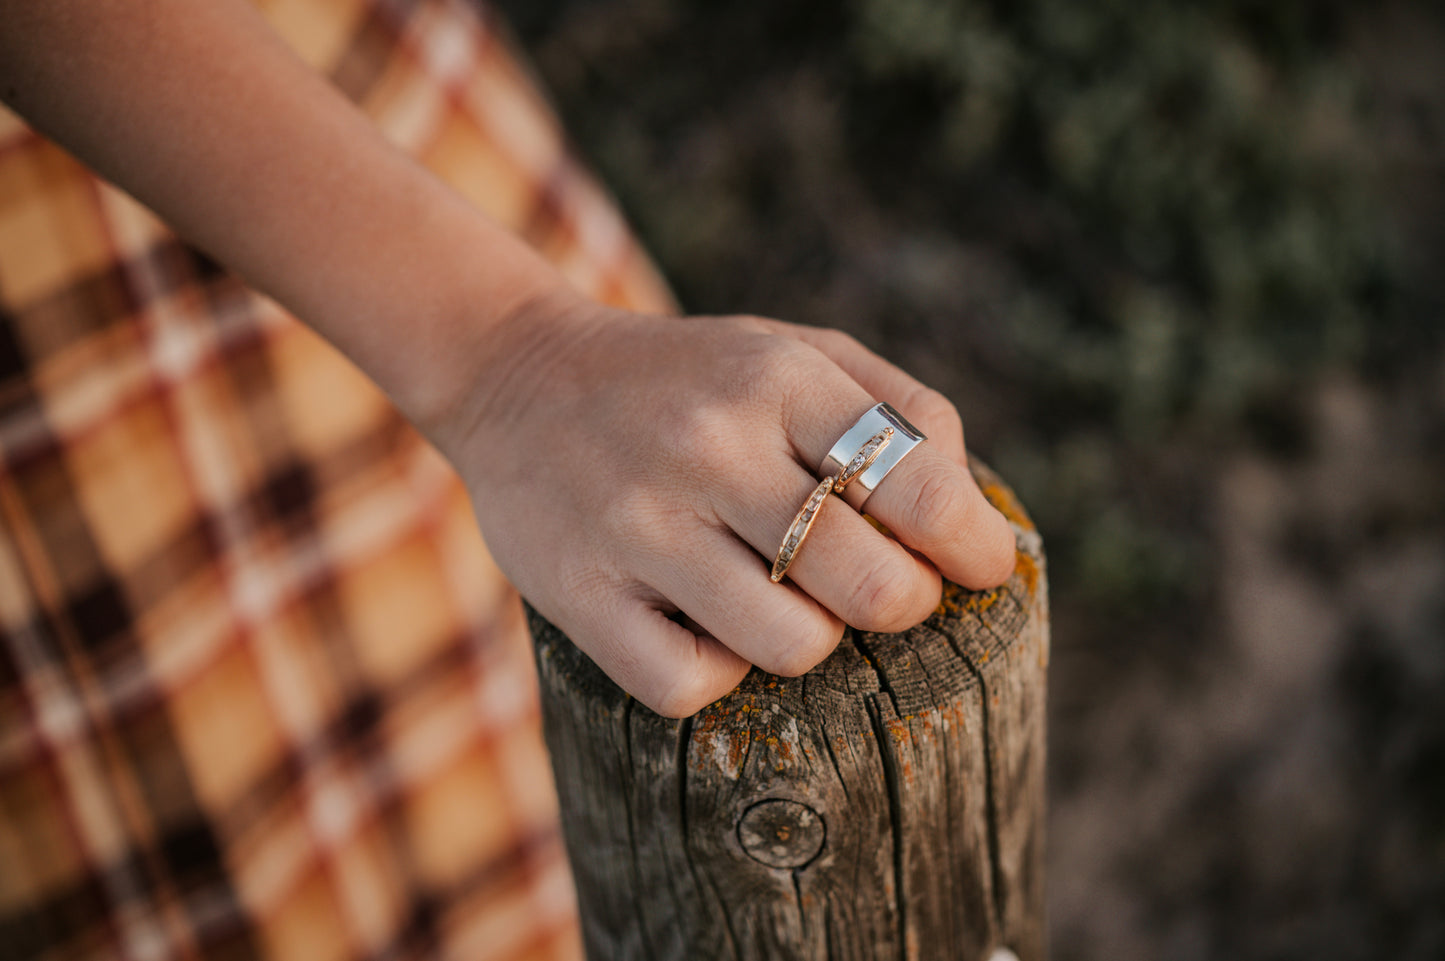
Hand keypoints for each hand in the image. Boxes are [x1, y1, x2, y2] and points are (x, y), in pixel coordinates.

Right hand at [441, 291, 1015, 716]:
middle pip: (872, 586)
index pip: (920, 487)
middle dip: (904, 603)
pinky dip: (719, 672)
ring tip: (788, 599)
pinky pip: (688, 685)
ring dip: (812, 637)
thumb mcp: (797, 353)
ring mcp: (637, 526)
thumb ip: (902, 413)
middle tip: (884, 589)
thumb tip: (972, 521)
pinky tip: (711, 627)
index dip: (972, 547)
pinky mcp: (579, 593)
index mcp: (777, 379)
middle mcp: (708, 448)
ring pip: (791, 647)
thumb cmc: (694, 381)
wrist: (519, 378)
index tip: (977, 565)